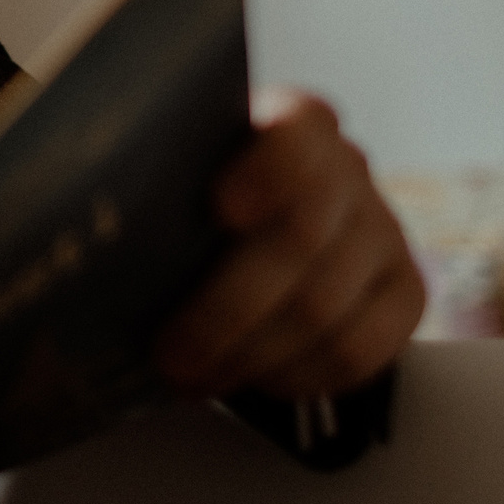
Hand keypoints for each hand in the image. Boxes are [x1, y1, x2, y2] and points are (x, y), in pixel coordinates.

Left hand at [155, 86, 424, 399]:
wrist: (244, 223)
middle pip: (303, 239)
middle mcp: (350, 169)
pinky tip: (253, 382)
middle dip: (227, 309)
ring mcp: (384, 231)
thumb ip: (159, 184)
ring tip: (191, 380)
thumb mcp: (172, 172)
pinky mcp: (404, 293)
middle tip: (169, 355)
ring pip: (326, 306)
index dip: (266, 173)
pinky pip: (362, 349)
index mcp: (293, 121)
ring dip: (251, 356)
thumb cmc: (189, 196)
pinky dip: (300, 376)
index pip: (297, 137)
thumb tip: (100, 229)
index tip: (220, 209)